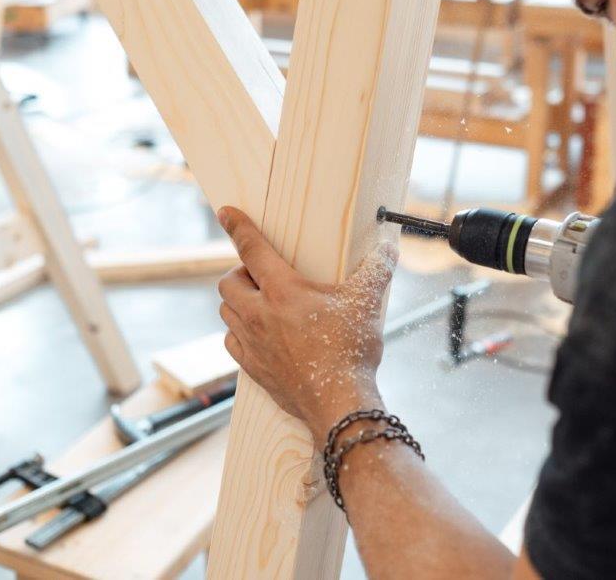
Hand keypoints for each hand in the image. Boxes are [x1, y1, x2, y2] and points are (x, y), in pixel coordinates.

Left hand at [216, 206, 396, 441]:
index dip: (237, 227)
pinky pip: (232, 342)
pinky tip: (258, 334)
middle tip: (262, 277)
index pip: (251, 249)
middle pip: (228, 283)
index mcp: (282, 290)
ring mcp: (253, 343)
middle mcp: (259, 314)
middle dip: (240, 273)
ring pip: (227, 312)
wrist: (339, 402)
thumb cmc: (351, 349)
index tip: (226, 213)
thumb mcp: (367, 302)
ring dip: (237, 302)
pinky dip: (239, 332)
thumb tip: (389, 247)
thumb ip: (377, 269)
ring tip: (260, 304)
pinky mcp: (254, 368)